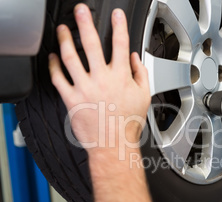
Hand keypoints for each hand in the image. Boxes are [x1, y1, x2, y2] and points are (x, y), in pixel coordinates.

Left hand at [49, 4, 149, 153]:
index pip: (120, 45)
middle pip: (92, 44)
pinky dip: (54, 66)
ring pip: (71, 58)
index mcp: (121, 77)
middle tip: (81, 11)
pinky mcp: (72, 99)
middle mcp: (102, 79)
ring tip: (62, 30)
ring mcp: (85, 88)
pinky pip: (58, 79)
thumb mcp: (144, 96)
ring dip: (65, 40)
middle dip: (86, 24)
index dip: (119, 26)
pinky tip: (53, 58)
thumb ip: (140, 74)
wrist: (113, 144)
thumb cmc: (128, 123)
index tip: (116, 15)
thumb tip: (134, 58)